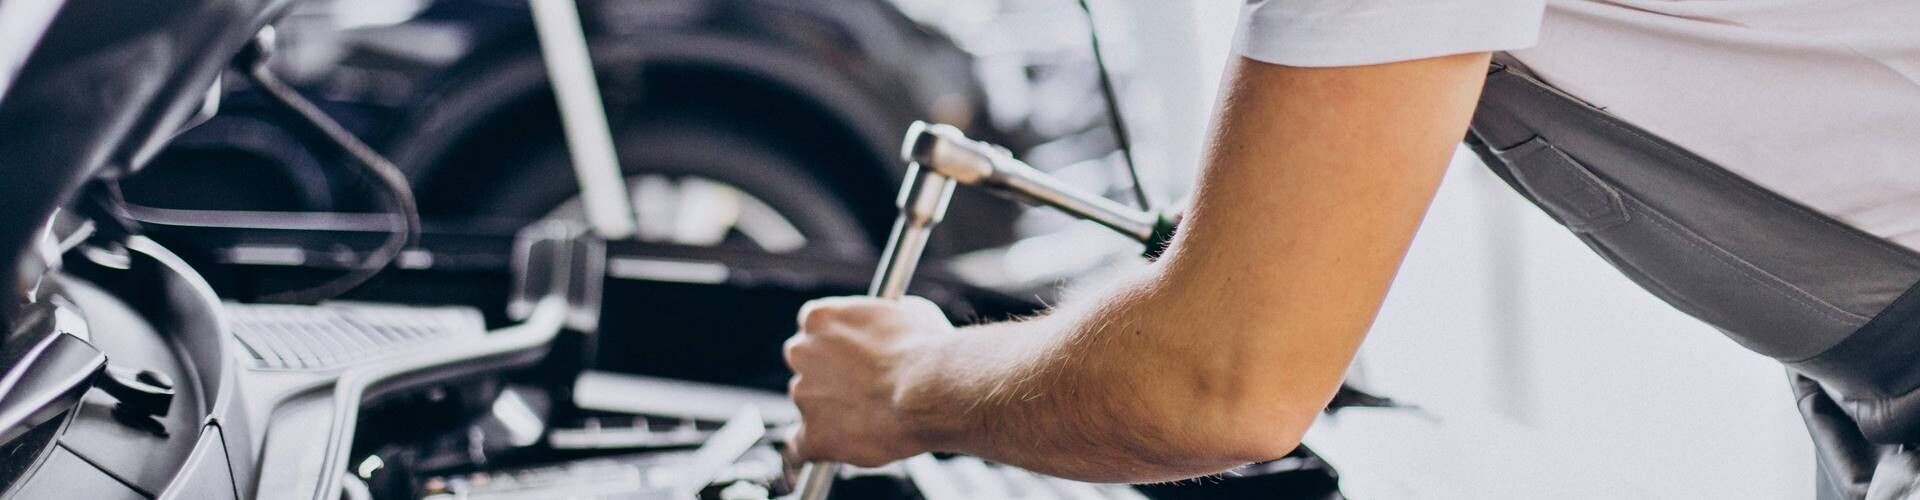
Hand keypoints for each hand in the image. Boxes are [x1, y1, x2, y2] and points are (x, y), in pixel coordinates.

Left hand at [783, 296, 953, 466]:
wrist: (929, 389)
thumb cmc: (925, 350)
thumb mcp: (907, 312)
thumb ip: (885, 319)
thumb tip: (895, 326)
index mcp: (820, 318)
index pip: (813, 330)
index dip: (835, 346)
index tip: (851, 356)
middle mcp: (802, 353)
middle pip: (805, 366)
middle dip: (828, 376)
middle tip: (861, 388)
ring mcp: (804, 396)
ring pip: (809, 406)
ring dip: (832, 411)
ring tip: (873, 417)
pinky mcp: (813, 435)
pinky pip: (801, 448)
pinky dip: (819, 449)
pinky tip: (837, 448)